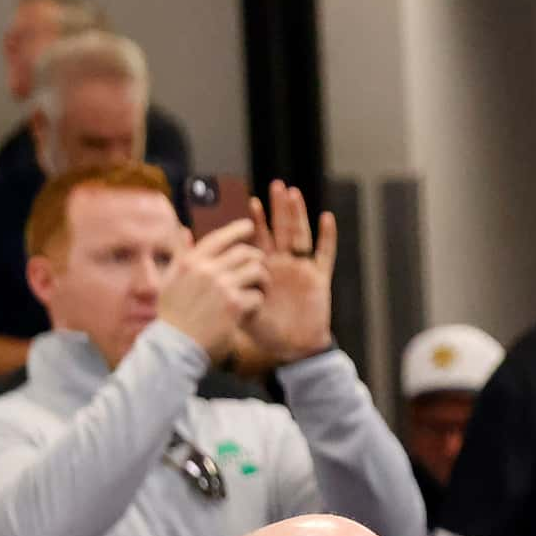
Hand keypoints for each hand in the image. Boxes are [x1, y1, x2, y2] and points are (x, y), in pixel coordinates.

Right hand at [155, 217, 267, 360]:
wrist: (175, 344)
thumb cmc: (172, 314)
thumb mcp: (169, 279)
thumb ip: (180, 254)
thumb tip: (184, 230)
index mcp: (190, 261)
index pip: (218, 238)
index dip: (236, 229)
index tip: (249, 227)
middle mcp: (206, 269)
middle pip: (244, 253)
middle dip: (256, 260)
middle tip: (260, 270)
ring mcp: (221, 286)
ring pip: (256, 271)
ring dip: (263, 281)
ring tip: (261, 290)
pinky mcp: (234, 305)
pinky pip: (258, 296)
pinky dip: (258, 303)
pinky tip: (252, 310)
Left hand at [242, 181, 338, 363]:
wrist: (293, 349)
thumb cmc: (265, 331)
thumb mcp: (237, 306)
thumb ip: (225, 286)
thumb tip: (209, 273)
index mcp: (264, 269)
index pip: (259, 239)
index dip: (257, 220)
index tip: (250, 201)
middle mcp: (283, 264)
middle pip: (282, 230)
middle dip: (279, 208)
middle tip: (276, 185)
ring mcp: (302, 269)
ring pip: (301, 236)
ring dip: (298, 215)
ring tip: (294, 194)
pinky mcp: (319, 279)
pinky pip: (324, 254)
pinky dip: (327, 237)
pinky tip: (326, 218)